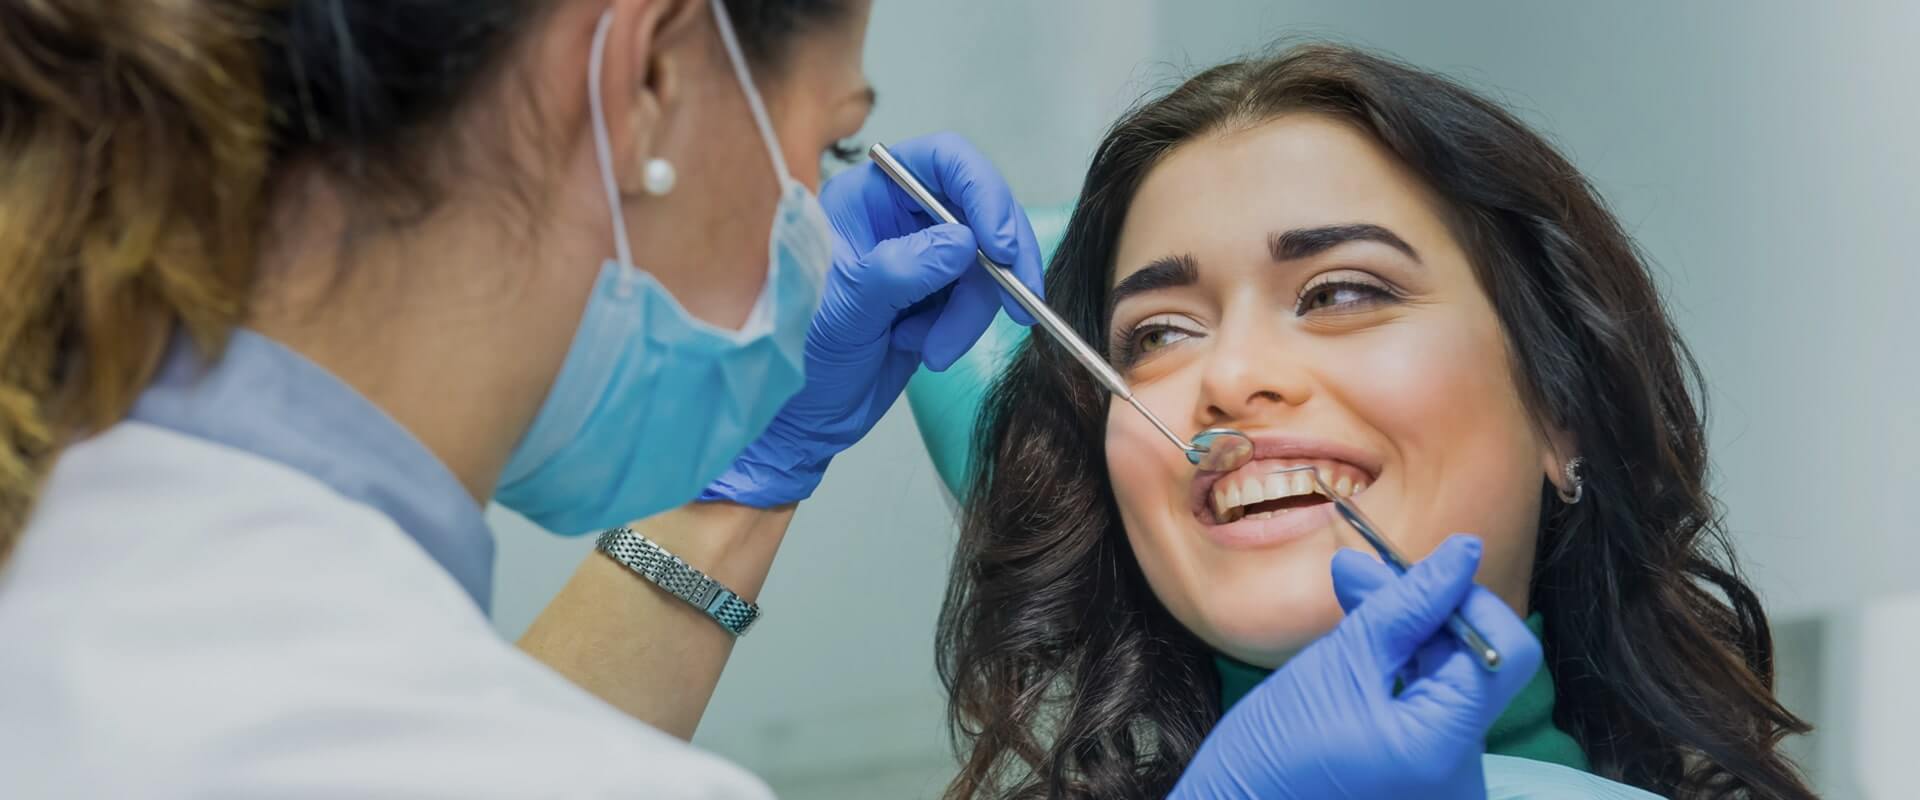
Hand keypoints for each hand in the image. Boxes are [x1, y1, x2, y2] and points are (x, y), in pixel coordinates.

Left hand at [700, 133, 1042, 507]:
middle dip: (998, 262)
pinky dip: (962, 328)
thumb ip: (901, 270)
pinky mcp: (936, 297)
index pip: (942, 161)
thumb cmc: (797, 351)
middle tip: (1016, 304)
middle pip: (979, 211)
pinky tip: (924, 349)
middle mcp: (898, 216)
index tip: (1000, 245)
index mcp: (867, 196)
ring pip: (985, 263)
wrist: (799, 413)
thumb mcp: (844, 309)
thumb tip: (963, 243)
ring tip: (933, 349)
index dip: (983, 192)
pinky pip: (977, 299)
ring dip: (972, 311)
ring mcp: (921, 257)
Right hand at [1171, 536, 1542, 799]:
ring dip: (1411, 636)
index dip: (1464, 601)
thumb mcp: (1339, 662)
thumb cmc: (1273, 751)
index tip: (1410, 572)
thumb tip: (1463, 550)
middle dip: (1425, 611)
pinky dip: (1405, 672)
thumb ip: (1407, 604)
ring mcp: (1446, 781)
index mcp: (1445, 745)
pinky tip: (1364, 649)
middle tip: (1358, 576)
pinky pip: (1433, 709)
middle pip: (1478, 664)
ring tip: (1352, 604)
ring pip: (1453, 681)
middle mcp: (1465, 773)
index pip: (1504, 650)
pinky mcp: (1425, 778)